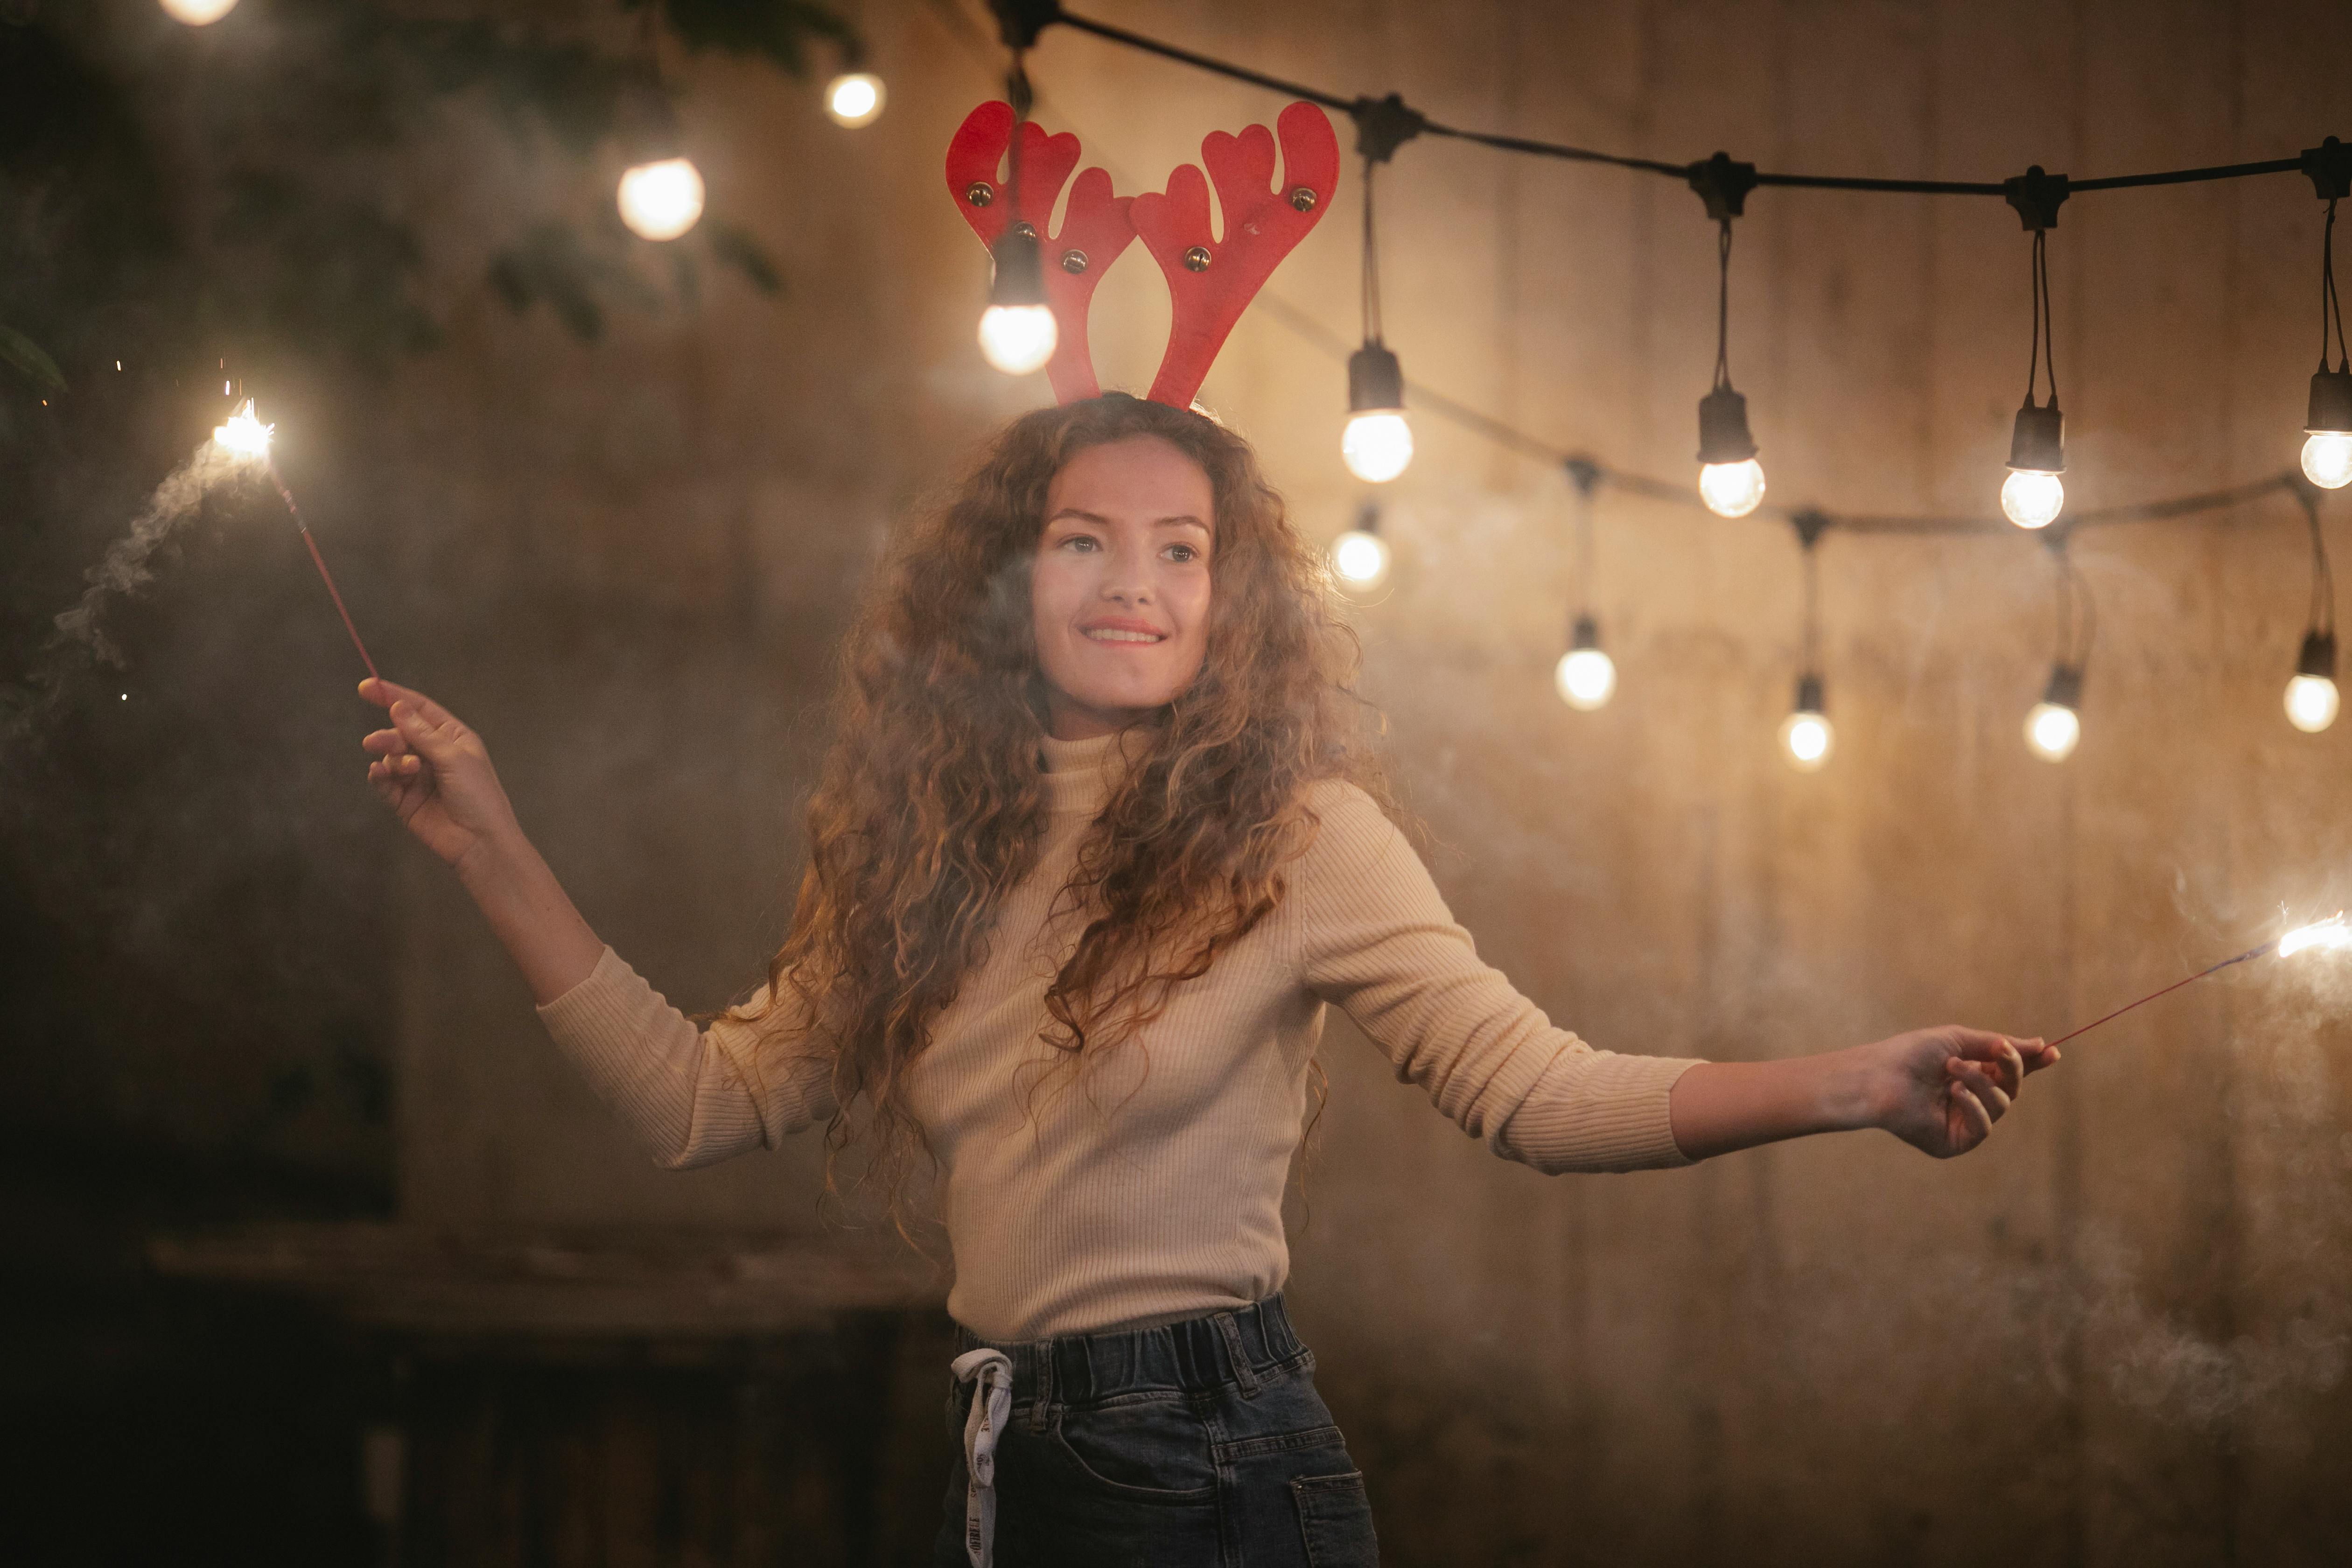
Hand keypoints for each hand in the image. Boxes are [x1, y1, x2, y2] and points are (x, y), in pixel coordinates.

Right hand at [359, 677, 522, 873]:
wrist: (480, 841)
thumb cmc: (478, 795)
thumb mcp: (453, 757)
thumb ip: (422, 733)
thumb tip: (398, 706)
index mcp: (453, 737)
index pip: (419, 709)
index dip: (393, 696)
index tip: (365, 687)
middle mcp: (434, 754)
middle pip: (400, 733)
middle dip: (389, 736)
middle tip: (377, 743)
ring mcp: (418, 777)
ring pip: (390, 756)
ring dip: (391, 758)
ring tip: (405, 769)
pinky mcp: (405, 800)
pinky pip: (384, 781)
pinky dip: (379, 776)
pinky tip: (379, 773)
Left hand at [1863, 1025, 2059, 1157]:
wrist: (1878, 1077)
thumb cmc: (1909, 1054)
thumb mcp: (1957, 1040)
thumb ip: (1998, 1046)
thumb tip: (2039, 1045)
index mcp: (1969, 1073)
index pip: (2008, 1071)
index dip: (2031, 1063)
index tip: (2051, 1052)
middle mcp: (1970, 1098)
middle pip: (2012, 1088)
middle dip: (2012, 1068)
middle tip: (2001, 1052)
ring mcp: (1963, 1121)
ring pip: (2001, 1105)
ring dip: (1982, 1083)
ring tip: (1953, 1070)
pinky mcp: (1955, 1142)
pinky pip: (1984, 1128)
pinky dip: (1974, 1106)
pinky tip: (1955, 1092)